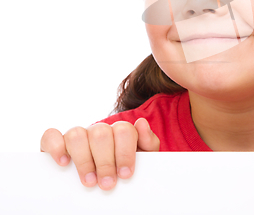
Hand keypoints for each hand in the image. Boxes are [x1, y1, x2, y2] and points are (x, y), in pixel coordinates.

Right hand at [40, 118, 159, 189]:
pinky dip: (56, 147)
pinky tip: (63, 163)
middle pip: (101, 133)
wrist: (109, 184)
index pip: (124, 130)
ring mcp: (77, 136)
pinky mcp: (55, 144)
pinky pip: (50, 136)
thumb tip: (141, 123)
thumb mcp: (142, 159)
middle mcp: (98, 131)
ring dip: (83, 159)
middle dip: (105, 161)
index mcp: (119, 132)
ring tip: (89, 181)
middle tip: (107, 183)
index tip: (125, 174)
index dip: (125, 153)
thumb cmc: (123, 171)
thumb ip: (148, 143)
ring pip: (77, 134)